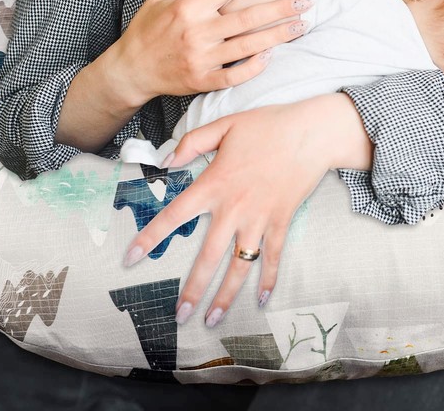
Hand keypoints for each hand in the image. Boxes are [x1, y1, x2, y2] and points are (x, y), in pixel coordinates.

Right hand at [111, 0, 310, 105]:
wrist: (130, 69)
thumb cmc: (148, 27)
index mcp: (189, 6)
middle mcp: (197, 32)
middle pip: (247, 18)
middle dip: (280, 8)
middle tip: (307, 1)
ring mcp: (201, 59)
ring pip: (247, 46)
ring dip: (278, 36)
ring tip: (301, 25)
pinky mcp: (202, 81)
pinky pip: (235, 76)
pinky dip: (254, 67)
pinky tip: (272, 55)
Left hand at [123, 95, 372, 325]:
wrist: (312, 133)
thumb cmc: (268, 126)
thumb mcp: (225, 125)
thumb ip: (192, 142)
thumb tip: (167, 160)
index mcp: (215, 183)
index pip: (175, 215)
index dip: (151, 237)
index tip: (131, 258)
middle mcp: (234, 208)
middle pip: (208, 256)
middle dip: (193, 288)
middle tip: (180, 314)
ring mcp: (260, 218)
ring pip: (240, 265)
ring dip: (226, 296)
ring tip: (213, 319)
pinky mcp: (282, 221)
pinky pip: (273, 257)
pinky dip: (269, 279)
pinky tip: (263, 300)